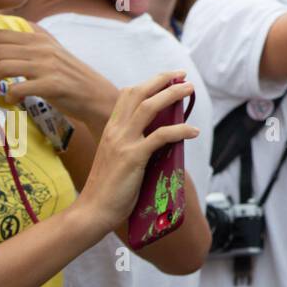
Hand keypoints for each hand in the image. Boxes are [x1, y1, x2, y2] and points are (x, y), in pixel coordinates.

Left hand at [0, 27, 118, 133]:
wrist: (98, 95)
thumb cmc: (71, 77)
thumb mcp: (53, 52)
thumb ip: (33, 42)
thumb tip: (9, 35)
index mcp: (40, 39)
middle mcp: (43, 48)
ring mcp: (48, 66)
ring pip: (3, 66)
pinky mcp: (53, 84)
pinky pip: (19, 89)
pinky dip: (8, 95)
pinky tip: (10, 99)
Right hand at [73, 72, 198, 231]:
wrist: (93, 211)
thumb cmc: (108, 188)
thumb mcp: (118, 157)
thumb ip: (132, 143)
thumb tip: (159, 137)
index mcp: (110, 129)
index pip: (127, 95)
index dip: (148, 83)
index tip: (167, 78)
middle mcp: (115, 131)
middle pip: (139, 93)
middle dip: (162, 80)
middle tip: (182, 75)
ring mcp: (123, 143)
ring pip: (150, 107)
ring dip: (172, 95)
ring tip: (189, 89)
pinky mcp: (133, 157)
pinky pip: (161, 136)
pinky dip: (180, 130)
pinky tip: (193, 131)